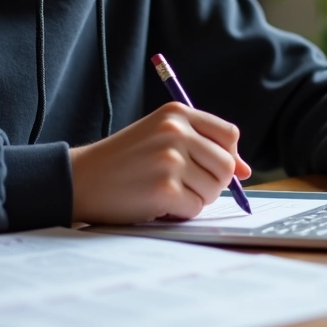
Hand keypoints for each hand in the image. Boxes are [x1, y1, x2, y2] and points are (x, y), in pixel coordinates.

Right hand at [69, 101, 250, 223]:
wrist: (81, 179)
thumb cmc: (123, 161)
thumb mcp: (160, 138)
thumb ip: (202, 147)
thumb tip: (246, 170)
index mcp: (176, 113)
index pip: (229, 135)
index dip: (229, 156)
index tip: (214, 169)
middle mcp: (176, 131)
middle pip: (226, 165)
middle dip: (213, 183)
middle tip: (186, 186)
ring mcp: (170, 160)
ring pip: (214, 190)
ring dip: (196, 199)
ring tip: (167, 192)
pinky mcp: (164, 189)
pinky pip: (195, 208)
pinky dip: (181, 213)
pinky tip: (158, 204)